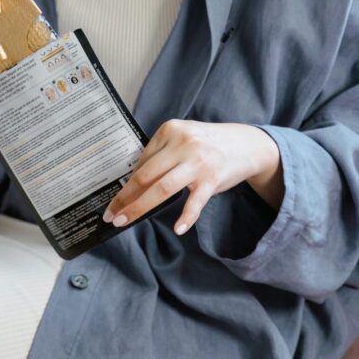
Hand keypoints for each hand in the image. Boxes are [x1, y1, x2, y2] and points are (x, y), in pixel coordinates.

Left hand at [102, 119, 283, 234]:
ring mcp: (198, 162)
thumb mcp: (183, 138)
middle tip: (111, 214)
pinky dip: (186, 217)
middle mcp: (183, 143)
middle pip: (146, 175)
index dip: (126, 183)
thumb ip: (162, 154)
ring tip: (124, 221)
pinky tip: (177, 229)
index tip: (115, 199)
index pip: (142, 160)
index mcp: (171, 130)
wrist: (247, 144)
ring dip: (139, 207)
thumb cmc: (209, 144)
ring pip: (162, 188)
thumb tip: (134, 181)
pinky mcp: (212, 179)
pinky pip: (195, 202)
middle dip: (125, 197)